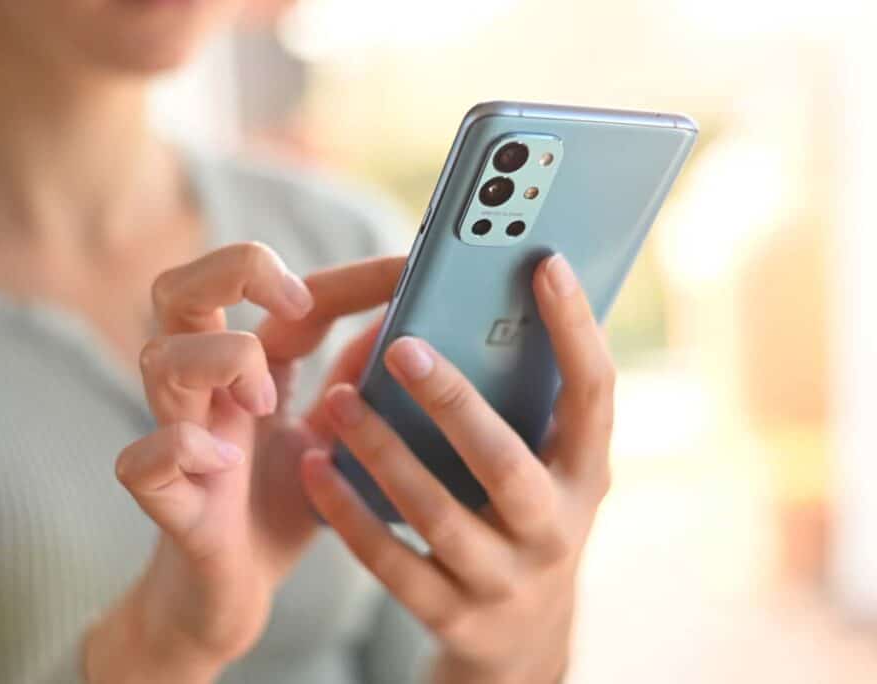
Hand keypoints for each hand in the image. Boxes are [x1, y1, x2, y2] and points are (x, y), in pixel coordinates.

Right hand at [84, 243, 403, 682]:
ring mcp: (178, 439)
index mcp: (249, 370)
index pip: (284, 294)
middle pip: (179, 288)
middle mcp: (205, 391)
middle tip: (295, 304)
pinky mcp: (166, 500)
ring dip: (221, 361)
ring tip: (268, 404)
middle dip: (235, 272)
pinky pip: (142, 459)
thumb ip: (356, 386)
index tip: (408, 267)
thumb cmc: (277, 508)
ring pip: (159, 358)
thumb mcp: (332, 438)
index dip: (346, 275)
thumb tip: (401, 328)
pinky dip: (180, 449)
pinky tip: (222, 464)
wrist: (230, 597)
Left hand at [302, 254, 613, 683]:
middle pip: (504, 463)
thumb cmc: (524, 517)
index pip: (594, 395)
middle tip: (401, 346)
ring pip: (437, 514)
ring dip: (383, 453)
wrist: (522, 639)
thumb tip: (469, 306)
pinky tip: (315, 467)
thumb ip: (522, 401)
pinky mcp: (452, 617)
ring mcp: (504, 580)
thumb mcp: (545, 465)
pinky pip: (391, 563)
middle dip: (453, 402)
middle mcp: (554, 529)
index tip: (544, 263)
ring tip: (338, 400)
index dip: (575, 330)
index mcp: (585, 474)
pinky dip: (349, 512)